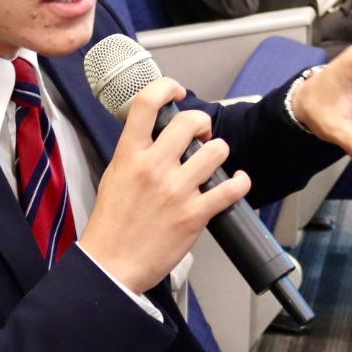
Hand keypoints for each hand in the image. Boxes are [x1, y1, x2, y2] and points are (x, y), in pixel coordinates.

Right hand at [80, 78, 250, 293]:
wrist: (111, 265)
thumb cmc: (111, 224)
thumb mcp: (114, 175)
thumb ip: (135, 152)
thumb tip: (156, 135)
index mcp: (130, 155)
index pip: (147, 103)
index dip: (167, 87)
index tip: (177, 91)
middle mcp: (154, 167)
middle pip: (190, 121)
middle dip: (202, 123)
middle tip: (201, 134)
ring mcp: (176, 190)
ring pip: (216, 150)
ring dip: (219, 153)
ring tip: (213, 163)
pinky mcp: (194, 214)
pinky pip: (230, 188)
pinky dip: (239, 182)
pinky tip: (236, 182)